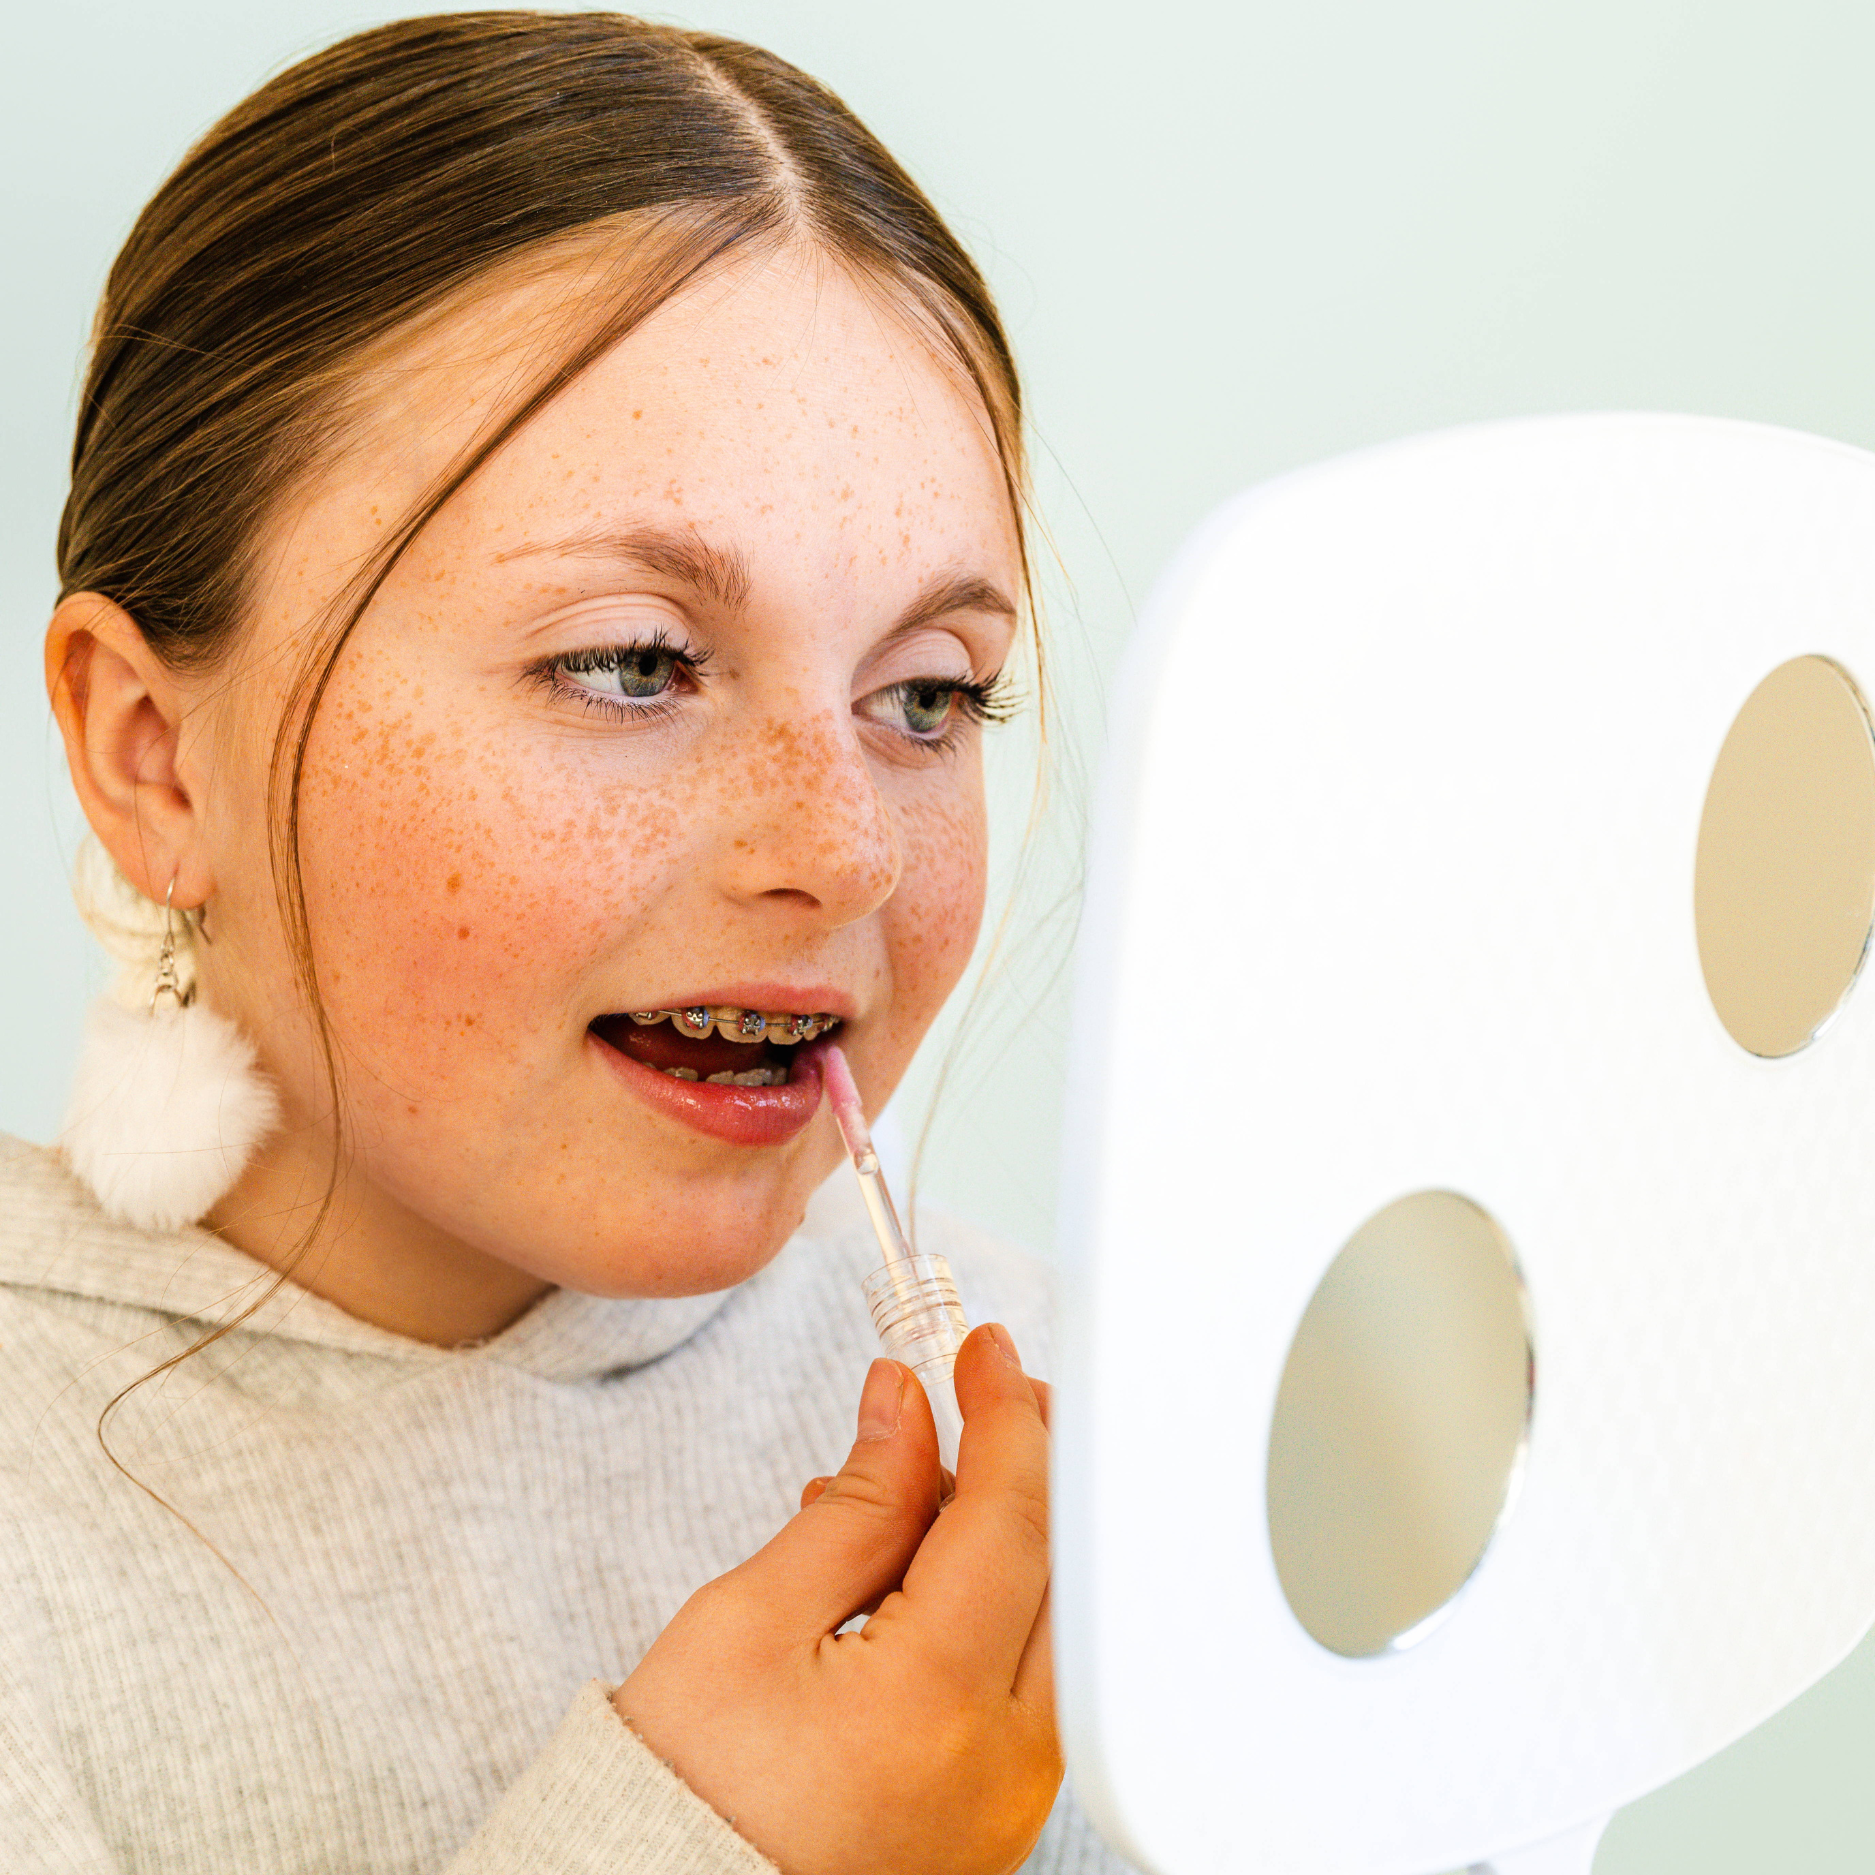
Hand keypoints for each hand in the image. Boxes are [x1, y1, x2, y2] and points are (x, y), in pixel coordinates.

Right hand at [612, 1323, 1058, 1874]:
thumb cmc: (680, 1792)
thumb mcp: (746, 1623)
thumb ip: (853, 1505)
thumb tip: (907, 1404)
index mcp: (936, 1707)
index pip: (1013, 1519)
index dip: (1003, 1414)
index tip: (981, 1350)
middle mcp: (1002, 1765)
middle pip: (1061, 1566)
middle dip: (1026, 1462)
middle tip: (977, 1396)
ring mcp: (1010, 1801)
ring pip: (1052, 1620)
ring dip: (1002, 1533)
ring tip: (898, 1499)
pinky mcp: (998, 1816)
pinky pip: (1029, 1679)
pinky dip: (990, 1603)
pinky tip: (911, 1573)